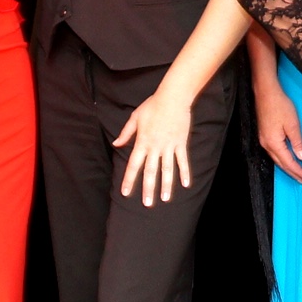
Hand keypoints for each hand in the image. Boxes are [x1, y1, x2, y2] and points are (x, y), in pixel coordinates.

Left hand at [115, 84, 198, 205]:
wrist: (173, 97)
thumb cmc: (152, 105)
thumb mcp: (135, 117)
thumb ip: (126, 133)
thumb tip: (116, 144)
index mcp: (142, 142)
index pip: (133, 164)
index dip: (129, 179)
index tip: (125, 192)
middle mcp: (155, 147)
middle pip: (150, 171)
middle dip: (148, 189)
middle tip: (147, 204)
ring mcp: (169, 146)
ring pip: (167, 169)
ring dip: (166, 185)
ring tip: (165, 199)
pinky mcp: (180, 143)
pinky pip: (183, 161)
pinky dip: (184, 172)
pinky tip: (186, 185)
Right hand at [253, 72, 301, 183]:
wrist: (265, 92)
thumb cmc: (280, 106)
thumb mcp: (293, 124)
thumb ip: (297, 142)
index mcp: (274, 143)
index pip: (288, 162)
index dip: (297, 171)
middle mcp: (266, 144)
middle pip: (280, 163)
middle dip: (292, 172)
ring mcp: (263, 140)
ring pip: (276, 158)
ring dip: (286, 166)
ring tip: (296, 172)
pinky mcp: (263, 135)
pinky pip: (273, 152)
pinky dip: (281, 158)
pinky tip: (285, 159)